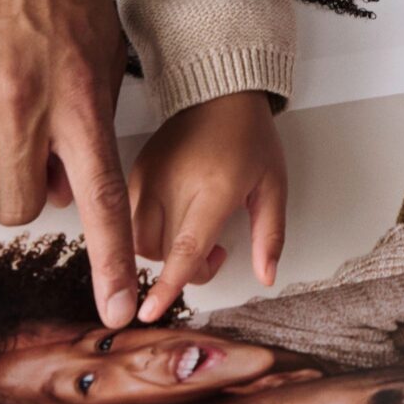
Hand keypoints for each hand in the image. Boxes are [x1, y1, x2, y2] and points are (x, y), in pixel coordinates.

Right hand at [0, 0, 135, 326]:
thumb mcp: (103, 49)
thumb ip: (90, 121)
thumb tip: (67, 189)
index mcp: (77, 96)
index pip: (101, 197)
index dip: (111, 260)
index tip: (117, 305)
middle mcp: (22, 104)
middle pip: (16, 209)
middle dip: (22, 197)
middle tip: (23, 158)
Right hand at [130, 92, 287, 321]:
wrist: (219, 91)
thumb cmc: (250, 137)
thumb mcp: (273, 185)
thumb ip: (270, 235)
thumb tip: (266, 277)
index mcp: (214, 188)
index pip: (184, 247)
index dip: (168, 284)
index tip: (150, 311)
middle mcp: (174, 183)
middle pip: (161, 252)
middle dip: (184, 270)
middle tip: (214, 251)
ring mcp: (149, 176)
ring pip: (139, 239)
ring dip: (163, 253)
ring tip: (193, 234)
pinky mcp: (135, 170)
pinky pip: (129, 217)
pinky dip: (147, 232)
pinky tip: (173, 219)